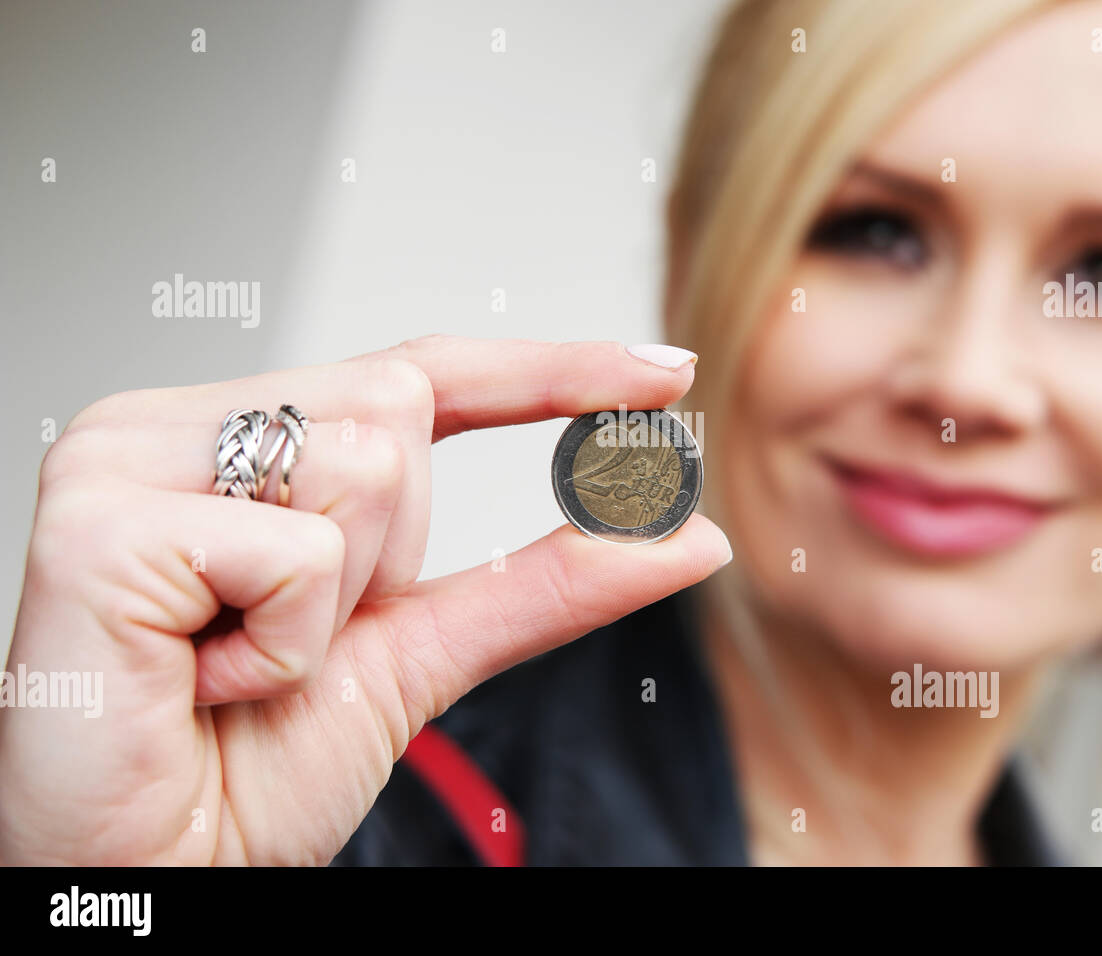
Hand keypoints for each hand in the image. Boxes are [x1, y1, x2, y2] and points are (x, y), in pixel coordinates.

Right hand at [0, 335, 729, 863]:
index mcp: (249, 439)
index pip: (423, 370)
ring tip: (240, 662)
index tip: (664, 374)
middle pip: (399, 407)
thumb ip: (546, 584)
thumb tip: (684, 536)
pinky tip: (202, 680)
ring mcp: (128, 457)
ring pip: (365, 466)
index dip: (549, 370)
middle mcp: (182, 424)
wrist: (150, 876)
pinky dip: (286, 645)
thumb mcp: (424, 655)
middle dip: (390, 555)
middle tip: (289, 639)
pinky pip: (295, 553)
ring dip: (336, 608)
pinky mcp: (99, 520)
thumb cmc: (251, 766)